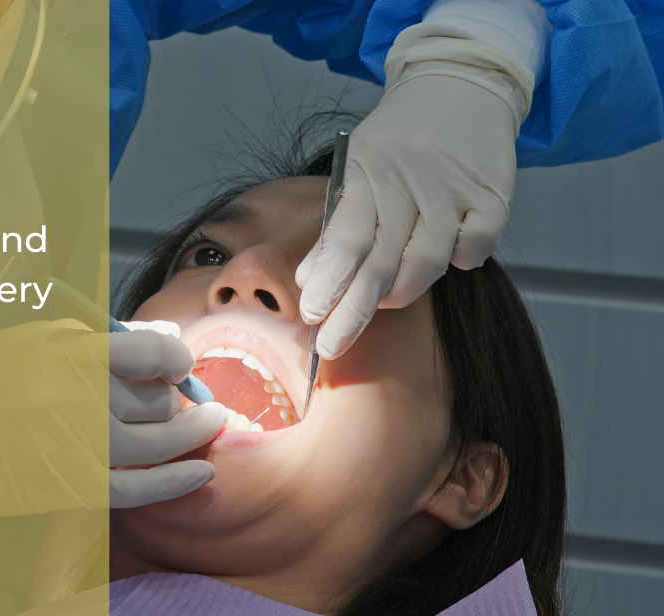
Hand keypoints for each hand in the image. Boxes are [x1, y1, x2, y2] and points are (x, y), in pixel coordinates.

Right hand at [0, 320, 224, 549]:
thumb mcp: (39, 338)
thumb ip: (106, 341)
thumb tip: (168, 339)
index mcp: (72, 353)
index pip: (156, 351)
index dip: (179, 356)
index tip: (180, 362)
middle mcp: (82, 400)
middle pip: (161, 399)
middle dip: (177, 396)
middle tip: (179, 394)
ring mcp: (79, 447)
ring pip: (161, 442)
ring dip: (194, 433)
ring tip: (211, 424)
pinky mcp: (73, 486)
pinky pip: (141, 489)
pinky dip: (177, 482)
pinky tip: (201, 472)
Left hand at [296, 65, 517, 358]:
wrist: (459, 83)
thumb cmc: (399, 137)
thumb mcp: (357, 166)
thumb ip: (336, 224)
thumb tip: (310, 279)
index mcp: (368, 172)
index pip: (344, 239)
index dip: (329, 282)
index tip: (311, 317)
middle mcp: (409, 181)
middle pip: (381, 262)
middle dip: (353, 312)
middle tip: (332, 346)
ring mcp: (452, 189)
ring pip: (427, 263)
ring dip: (402, 291)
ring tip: (385, 298)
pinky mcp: (491, 195)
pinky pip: (474, 249)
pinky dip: (459, 261)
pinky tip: (446, 252)